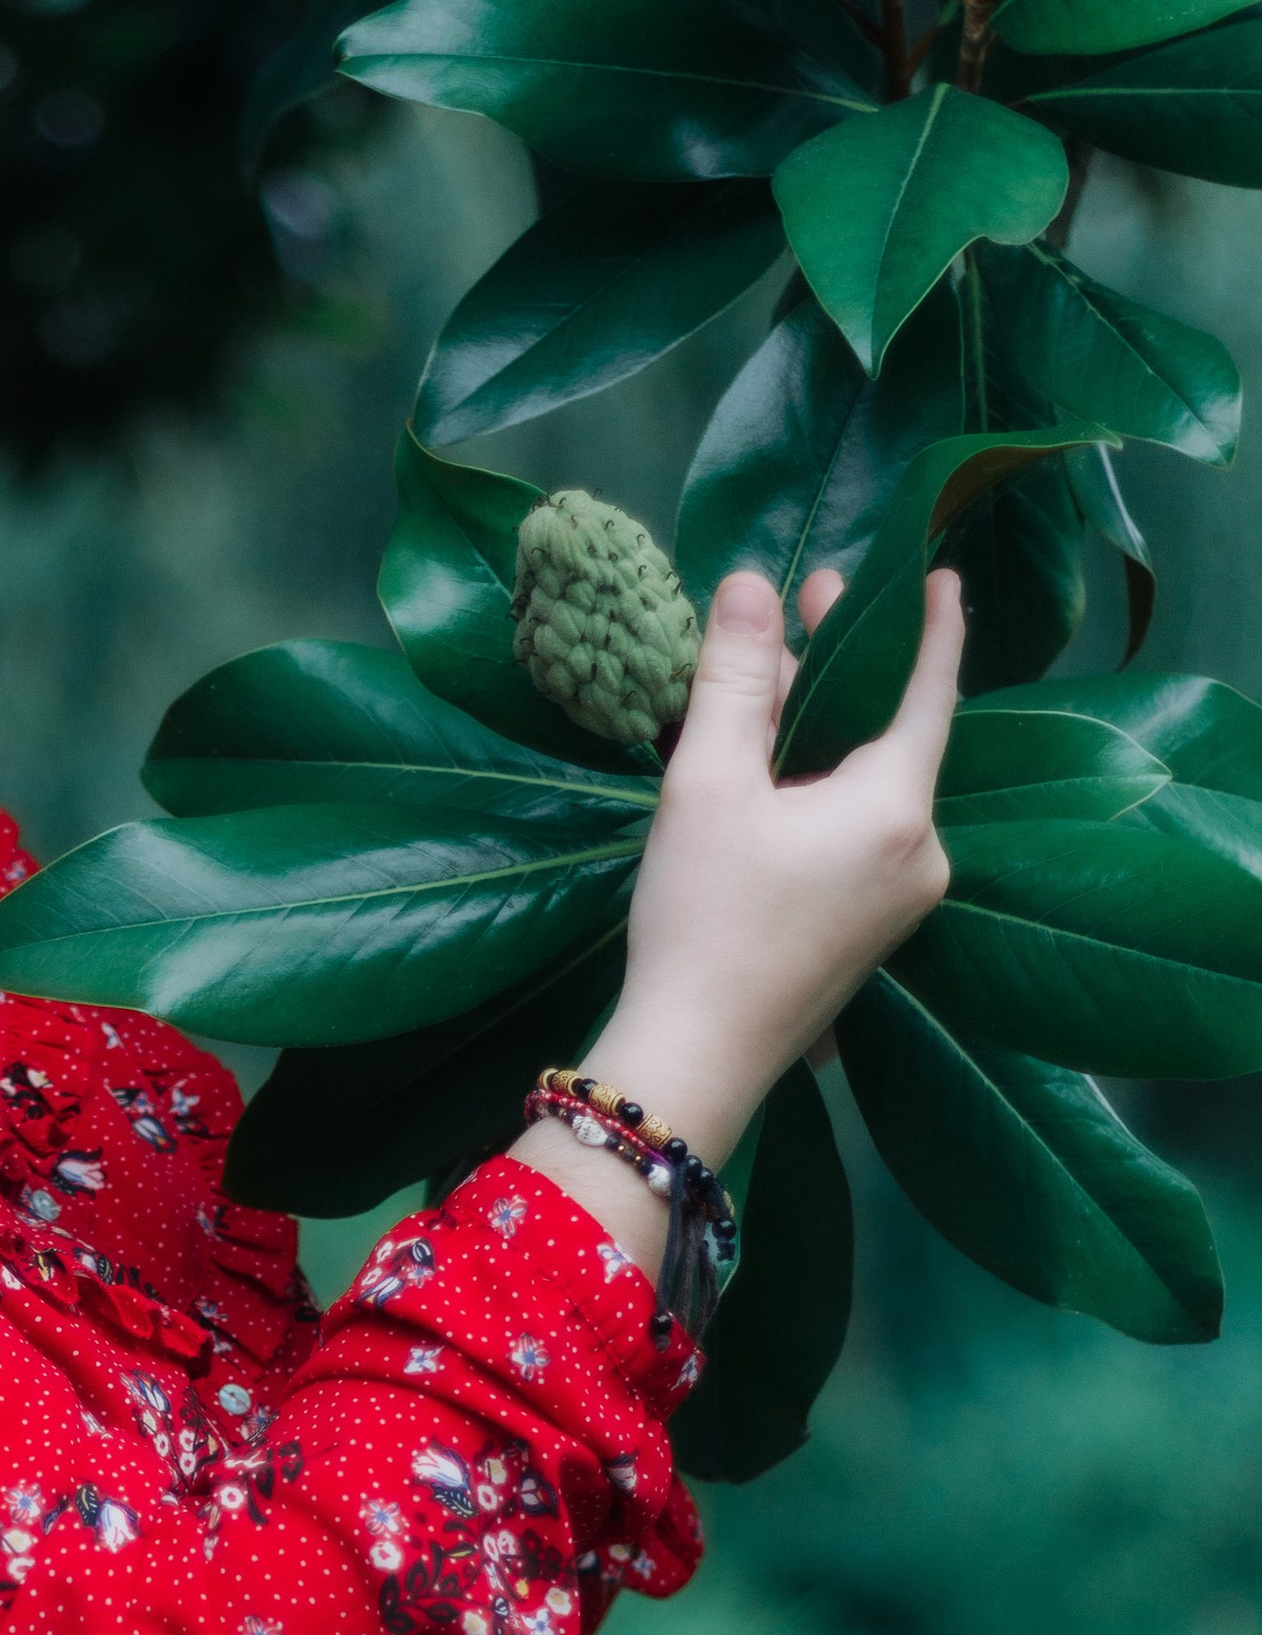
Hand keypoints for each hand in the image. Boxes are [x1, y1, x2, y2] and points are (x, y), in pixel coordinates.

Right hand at [506, 561, 958, 1270]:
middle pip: (888, 738)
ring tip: (762, 686)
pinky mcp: (870, 934)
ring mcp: (901, 902)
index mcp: (897, 809)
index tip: (939, 573)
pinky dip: (817, 794)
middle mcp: (921, 854)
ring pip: (865, 789)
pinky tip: (763, 776)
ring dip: (818, 735)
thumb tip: (753, 584)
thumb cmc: (702, 920)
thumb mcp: (708, 784)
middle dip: (844, 671)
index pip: (930, 692)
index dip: (935, 626)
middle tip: (806, 603)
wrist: (695, 1060)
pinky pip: (855, 837)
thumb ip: (737, 677)